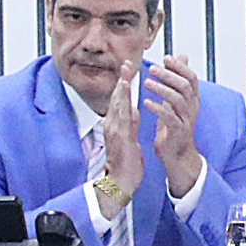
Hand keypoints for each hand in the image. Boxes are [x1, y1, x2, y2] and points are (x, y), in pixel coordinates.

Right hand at [90, 78, 142, 214]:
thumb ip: (131, 123)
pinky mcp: (118, 135)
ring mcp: (113, 129)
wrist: (120, 182)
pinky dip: (122, 101)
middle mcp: (112, 124)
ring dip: (121, 87)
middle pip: (117, 97)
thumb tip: (134, 109)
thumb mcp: (130, 137)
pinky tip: (125, 92)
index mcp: (115, 124)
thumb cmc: (125, 162)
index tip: (128, 69)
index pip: (120, 99)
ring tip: (126, 72)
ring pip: (117, 103)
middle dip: (122, 79)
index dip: (124, 83)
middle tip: (126, 63)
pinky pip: (121, 115)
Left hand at [142, 55, 203, 198]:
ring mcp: (186, 120)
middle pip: (184, 86)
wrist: (177, 154)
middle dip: (168, 75)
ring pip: (177, 100)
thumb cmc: (174, 125)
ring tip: (145, 82)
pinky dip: (157, 108)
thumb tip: (182, 57)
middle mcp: (192, 108)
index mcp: (192, 99)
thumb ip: (177, 81)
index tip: (166, 58)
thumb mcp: (177, 101)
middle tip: (152, 68)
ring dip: (161, 89)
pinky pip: (169, 117)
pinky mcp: (178, 131)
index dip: (180, 67)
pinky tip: (145, 103)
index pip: (191, 78)